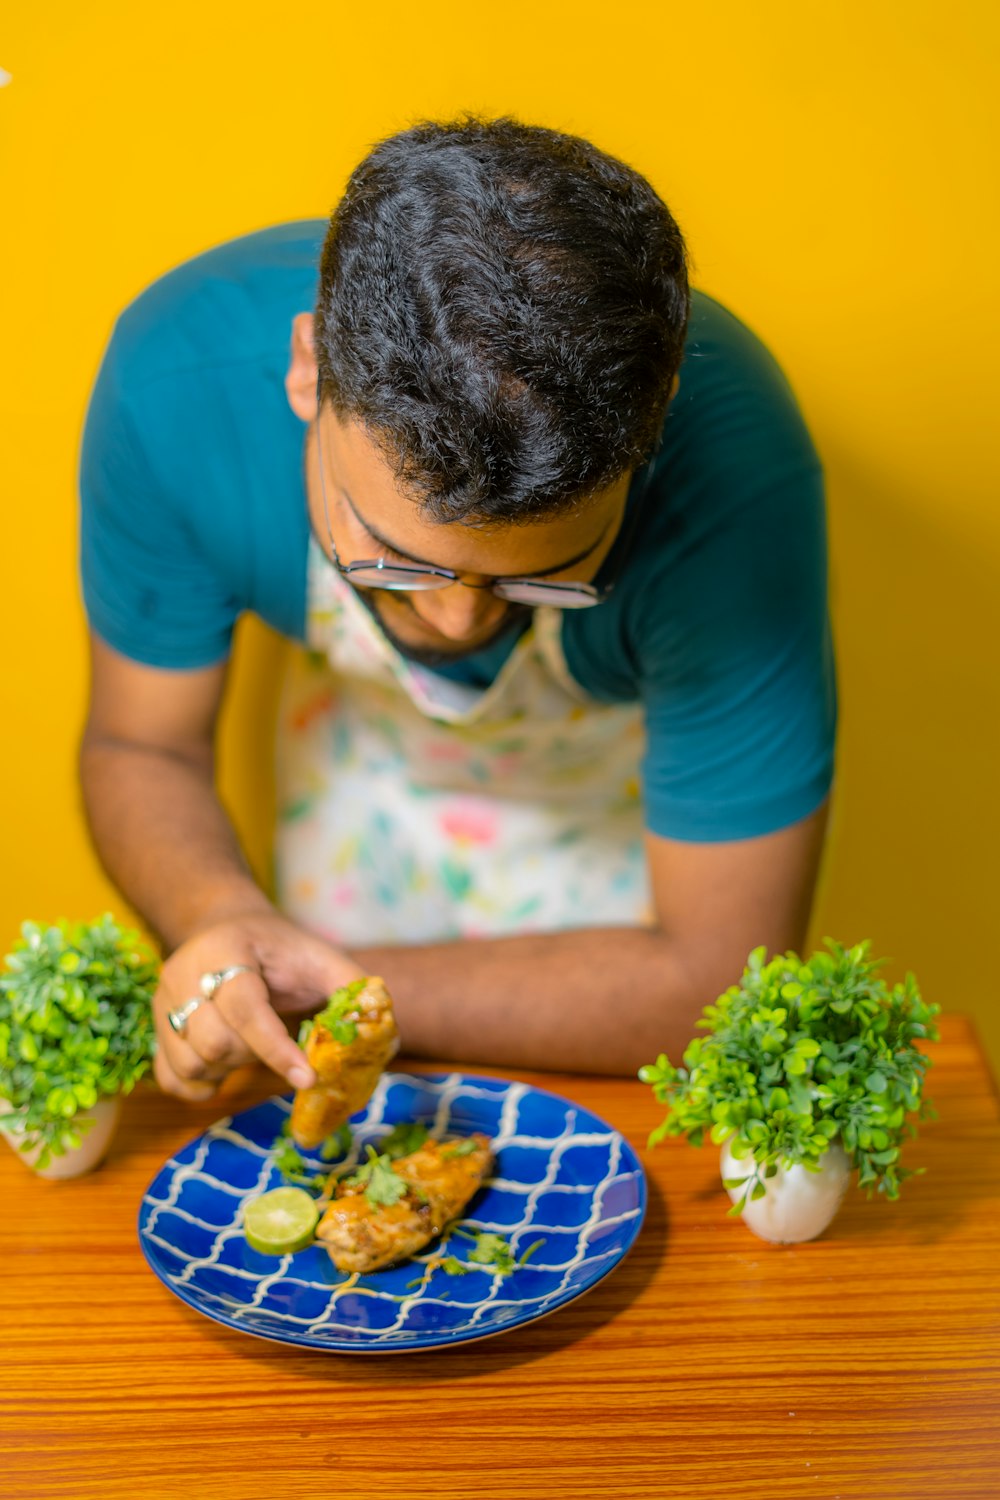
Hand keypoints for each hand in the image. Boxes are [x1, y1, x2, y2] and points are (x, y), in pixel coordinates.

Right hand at [152, 909, 364, 1099]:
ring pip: (190, 1062)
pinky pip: (169, 1077)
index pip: (245, 1007)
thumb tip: (388, 1034)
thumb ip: (350, 986)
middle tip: (276, 1043)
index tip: (309, 1078)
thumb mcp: (318, 955)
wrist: (227, 928)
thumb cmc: (279, 949)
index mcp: (227, 948)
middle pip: (214, 1041)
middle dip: (254, 1056)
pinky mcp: (155, 1029)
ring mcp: (162, 1001)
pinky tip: (224, 1071)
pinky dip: (199, 1087)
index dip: (276, 1048)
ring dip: (228, 1070)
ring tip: (249, 1049)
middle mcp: (183, 972)